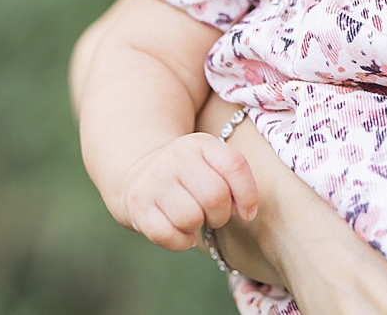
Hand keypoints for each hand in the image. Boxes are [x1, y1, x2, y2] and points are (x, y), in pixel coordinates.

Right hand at [118, 132, 257, 250]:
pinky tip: (183, 235)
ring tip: (196, 220)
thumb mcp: (213, 161)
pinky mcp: (138, 207)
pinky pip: (167, 235)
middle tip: (215, 216)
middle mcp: (176, 158)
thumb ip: (235, 179)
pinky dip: (181, 242)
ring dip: (199, 227)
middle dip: (221, 215)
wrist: (141, 171)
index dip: (248, 194)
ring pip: (191, 218)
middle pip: (215, 196)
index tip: (248, 212)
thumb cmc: (191, 173)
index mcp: (201, 143)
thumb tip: (245, 211)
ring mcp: (154, 181)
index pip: (234, 165)